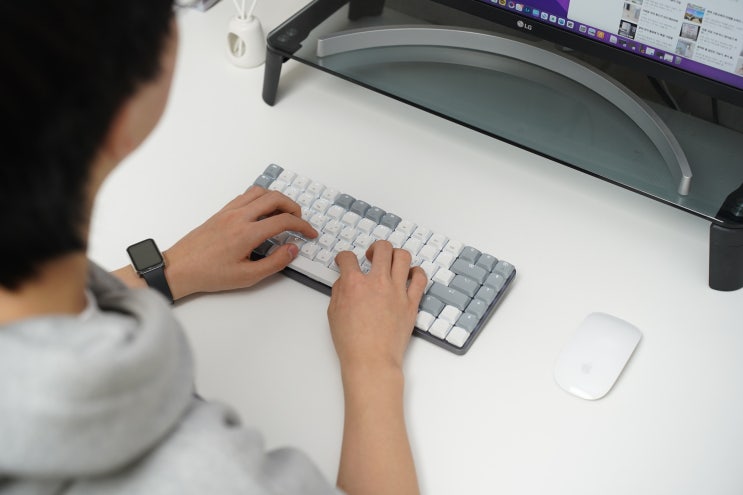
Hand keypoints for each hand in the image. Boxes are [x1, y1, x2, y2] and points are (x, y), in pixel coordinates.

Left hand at [162, 187, 316, 298]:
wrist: (179, 268)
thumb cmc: (209, 274)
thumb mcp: (247, 277)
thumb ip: (274, 262)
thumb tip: (292, 249)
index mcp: (247, 233)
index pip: (284, 221)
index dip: (302, 226)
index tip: (309, 233)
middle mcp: (239, 217)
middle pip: (275, 198)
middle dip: (294, 207)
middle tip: (300, 221)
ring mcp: (229, 211)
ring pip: (260, 192)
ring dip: (277, 199)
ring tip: (284, 214)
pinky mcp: (222, 212)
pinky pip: (246, 196)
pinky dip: (261, 199)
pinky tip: (263, 213)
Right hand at [327, 240, 426, 371]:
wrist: (372, 360)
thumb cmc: (353, 343)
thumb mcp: (334, 314)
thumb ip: (339, 291)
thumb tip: (344, 281)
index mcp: (354, 284)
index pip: (348, 258)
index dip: (344, 257)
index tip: (344, 261)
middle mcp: (377, 283)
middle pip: (381, 248)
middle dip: (374, 247)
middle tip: (371, 256)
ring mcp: (397, 291)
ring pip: (403, 256)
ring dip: (395, 255)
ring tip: (390, 263)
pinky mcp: (411, 302)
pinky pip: (420, 278)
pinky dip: (416, 272)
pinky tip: (409, 276)